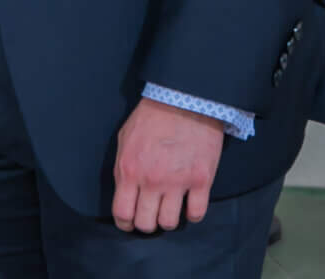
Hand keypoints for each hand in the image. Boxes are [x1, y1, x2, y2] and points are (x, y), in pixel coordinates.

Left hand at [111, 97, 224, 232]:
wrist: (183, 101)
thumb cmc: (151, 118)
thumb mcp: (125, 139)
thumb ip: (122, 168)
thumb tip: (124, 192)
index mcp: (129, 170)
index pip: (122, 213)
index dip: (125, 223)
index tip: (129, 223)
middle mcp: (152, 181)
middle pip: (146, 224)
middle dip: (145, 224)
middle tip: (150, 216)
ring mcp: (178, 182)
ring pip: (170, 223)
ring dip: (168, 220)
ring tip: (169, 209)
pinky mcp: (201, 180)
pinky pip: (196, 214)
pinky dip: (192, 214)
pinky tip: (189, 204)